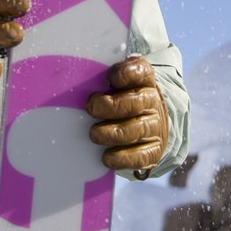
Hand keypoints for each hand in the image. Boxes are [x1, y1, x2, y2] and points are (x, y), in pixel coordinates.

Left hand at [86, 56, 168, 173]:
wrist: (150, 122)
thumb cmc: (122, 97)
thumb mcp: (116, 83)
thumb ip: (102, 76)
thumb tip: (75, 73)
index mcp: (143, 80)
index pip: (140, 71)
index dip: (125, 73)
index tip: (109, 77)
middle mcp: (153, 102)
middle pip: (135, 103)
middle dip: (110, 106)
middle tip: (91, 108)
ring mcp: (155, 127)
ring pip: (136, 130)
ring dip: (112, 133)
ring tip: (94, 134)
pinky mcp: (154, 150)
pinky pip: (141, 157)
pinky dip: (123, 158)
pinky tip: (107, 157)